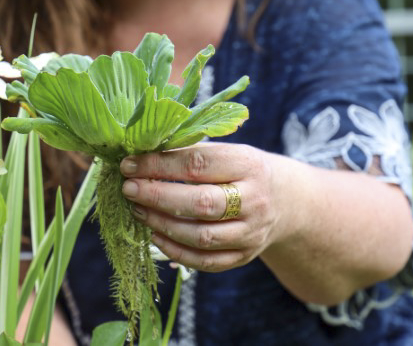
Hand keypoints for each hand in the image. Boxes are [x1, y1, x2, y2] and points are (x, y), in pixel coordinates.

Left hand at [120, 143, 282, 271]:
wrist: (284, 201)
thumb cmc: (242, 170)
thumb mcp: (227, 151)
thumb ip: (190, 152)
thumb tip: (140, 155)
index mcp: (247, 164)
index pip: (198, 164)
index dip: (160, 165)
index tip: (130, 165)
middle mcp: (254, 200)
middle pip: (201, 203)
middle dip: (158, 196)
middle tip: (129, 189)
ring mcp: (251, 232)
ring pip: (201, 236)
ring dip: (162, 224)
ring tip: (137, 210)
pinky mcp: (244, 256)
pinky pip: (205, 261)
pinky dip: (175, 251)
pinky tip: (154, 235)